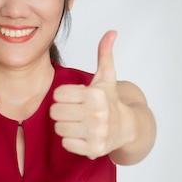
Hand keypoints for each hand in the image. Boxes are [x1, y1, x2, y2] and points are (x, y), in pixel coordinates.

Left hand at [50, 30, 131, 158]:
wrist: (127, 127)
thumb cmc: (110, 99)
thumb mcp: (106, 76)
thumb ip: (104, 53)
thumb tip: (111, 32)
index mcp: (96, 94)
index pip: (58, 94)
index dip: (64, 95)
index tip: (76, 97)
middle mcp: (97, 114)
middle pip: (55, 112)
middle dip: (62, 110)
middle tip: (74, 110)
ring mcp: (96, 133)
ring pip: (58, 127)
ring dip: (65, 125)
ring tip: (78, 122)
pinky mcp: (93, 149)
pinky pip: (66, 143)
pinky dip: (71, 140)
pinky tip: (81, 134)